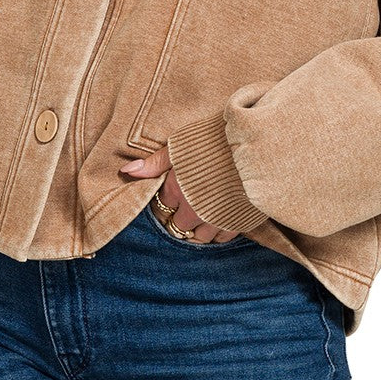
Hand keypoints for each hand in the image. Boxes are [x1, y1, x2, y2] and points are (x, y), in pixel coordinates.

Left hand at [119, 145, 239, 242]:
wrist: (253, 146)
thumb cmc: (214, 140)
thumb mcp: (180, 146)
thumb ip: (155, 162)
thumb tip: (126, 171)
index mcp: (177, 190)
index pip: (161, 208)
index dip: (163, 202)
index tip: (169, 196)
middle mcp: (194, 210)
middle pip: (178, 227)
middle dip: (178, 220)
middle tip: (183, 209)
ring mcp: (216, 219)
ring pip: (199, 238)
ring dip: (196, 230)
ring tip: (199, 217)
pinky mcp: (238, 222)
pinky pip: (222, 239)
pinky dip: (217, 233)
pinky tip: (218, 221)